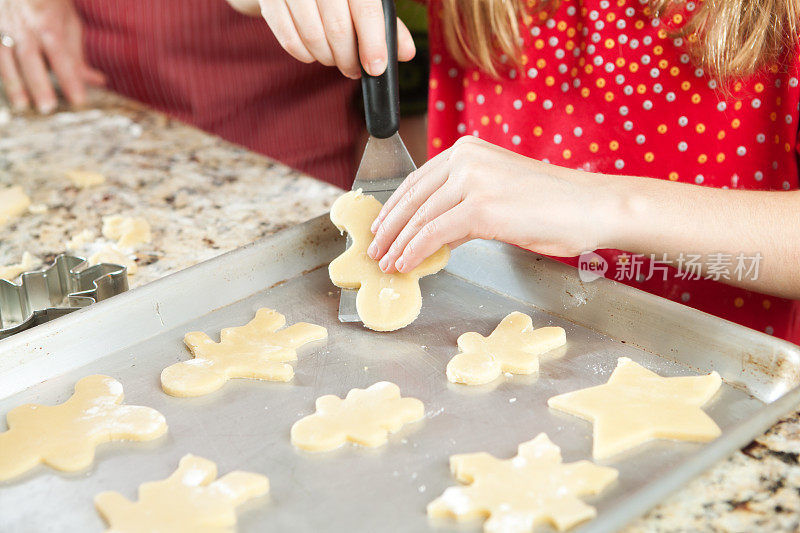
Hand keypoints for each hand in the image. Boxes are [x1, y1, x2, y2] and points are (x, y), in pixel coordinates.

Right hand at [0, 0, 104, 112]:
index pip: (61, 55)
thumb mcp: (69, 22)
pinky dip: (2, 73)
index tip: (79, 100)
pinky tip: (8, 94)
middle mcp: (23, 26)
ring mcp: (3, 27)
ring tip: (23, 107)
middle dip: (38, 84)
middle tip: (47, 109)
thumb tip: (96, 82)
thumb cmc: (49, 3)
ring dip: (14, 84)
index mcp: (47, 23)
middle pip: (30, 58)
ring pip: (5, 58)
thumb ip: (77, 54)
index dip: (69, 78)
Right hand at [258, 0, 415, 78]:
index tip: (376, 68)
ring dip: (328, 59)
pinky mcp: (270, 0)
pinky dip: (305, 55)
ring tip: (336, 60)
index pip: (366, 10)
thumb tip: (407, 52)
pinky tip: (314, 53)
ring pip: (312, 37)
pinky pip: (288, 39)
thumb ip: (384, 22)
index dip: (373, 43)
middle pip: (338, 28)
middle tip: (356, 70)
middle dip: (349, 59)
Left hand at [367, 136, 614, 272]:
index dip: (394, 208)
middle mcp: (465, 158)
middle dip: (388, 228)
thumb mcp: (498, 193)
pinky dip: (415, 252)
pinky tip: (405, 265)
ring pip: (420, 218)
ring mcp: (473, 181)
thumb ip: (463, 204)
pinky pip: (434, 234)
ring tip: (385, 263)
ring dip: (397, 244)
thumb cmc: (554, 204)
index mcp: (467, 149)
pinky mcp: (481, 208)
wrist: (592, 206)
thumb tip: (433, 232)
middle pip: (412, 198)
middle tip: (374, 249)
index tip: (380, 227)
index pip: (417, 181)